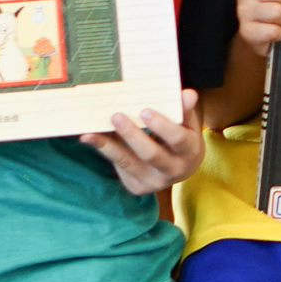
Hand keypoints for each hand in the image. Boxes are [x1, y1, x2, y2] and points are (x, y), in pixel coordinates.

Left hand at [83, 91, 205, 194]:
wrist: (181, 168)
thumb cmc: (183, 138)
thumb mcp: (188, 124)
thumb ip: (185, 110)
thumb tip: (188, 94)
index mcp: (190, 152)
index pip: (178, 139)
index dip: (162, 126)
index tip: (145, 111)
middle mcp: (173, 170)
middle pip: (151, 154)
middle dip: (132, 135)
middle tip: (116, 116)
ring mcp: (154, 182)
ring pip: (128, 163)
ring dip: (108, 147)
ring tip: (90, 134)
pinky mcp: (137, 187)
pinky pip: (119, 167)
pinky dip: (105, 152)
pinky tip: (91, 140)